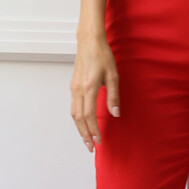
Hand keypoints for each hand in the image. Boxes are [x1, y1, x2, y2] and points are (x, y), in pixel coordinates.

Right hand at [70, 37, 119, 153]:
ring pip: (74, 114)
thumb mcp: (113, 75)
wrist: (89, 41)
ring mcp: (73, 88)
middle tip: (91, 147)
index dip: (94, 130)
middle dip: (84, 135)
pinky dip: (77, 119)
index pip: (89, 115)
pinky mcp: (73, 86)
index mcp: (88, 87)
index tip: (99, 140)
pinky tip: (83, 123)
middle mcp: (78, 90)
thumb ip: (113, 96)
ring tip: (86, 139)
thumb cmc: (102, 56)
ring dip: (79, 128)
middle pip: (79, 119)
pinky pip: (73, 107)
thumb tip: (115, 114)